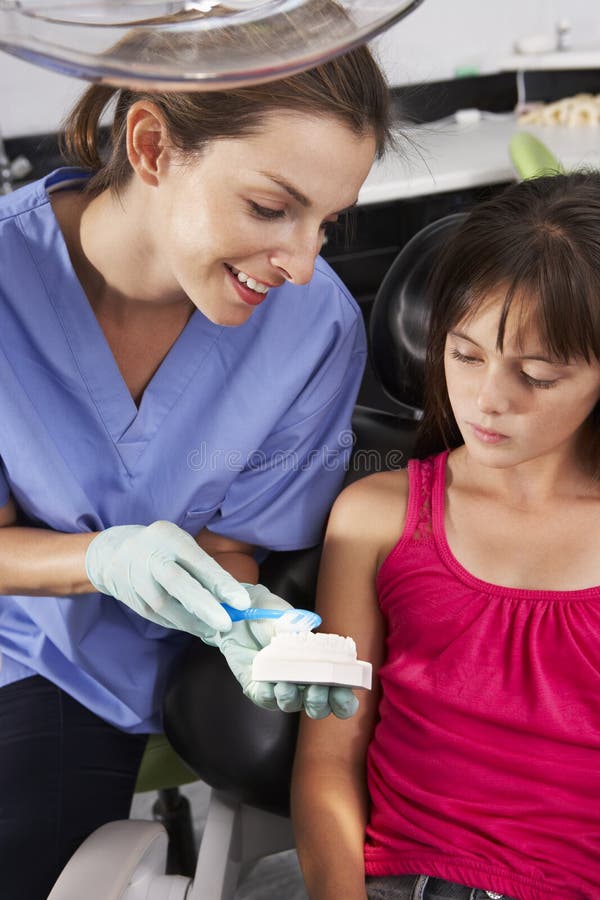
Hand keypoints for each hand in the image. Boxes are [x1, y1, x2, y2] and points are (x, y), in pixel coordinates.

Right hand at [85, 521, 249, 641]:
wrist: (113, 554)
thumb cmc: (161, 548)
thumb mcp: (180, 544)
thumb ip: (202, 567)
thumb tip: (231, 597)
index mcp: (169, 538)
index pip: (198, 561)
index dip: (221, 583)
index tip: (242, 602)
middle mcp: (151, 557)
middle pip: (177, 583)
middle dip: (204, 606)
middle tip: (226, 623)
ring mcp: (137, 580)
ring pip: (166, 607)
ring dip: (194, 622)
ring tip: (214, 628)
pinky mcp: (133, 602)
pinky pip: (160, 617)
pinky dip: (180, 623)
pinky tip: (195, 626)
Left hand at [217, 583, 358, 718]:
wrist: (244, 613)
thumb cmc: (274, 617)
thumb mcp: (291, 619)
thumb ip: (301, 629)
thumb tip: (306, 634)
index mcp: (320, 669)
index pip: (339, 696)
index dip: (344, 700)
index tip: (343, 690)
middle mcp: (303, 684)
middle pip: (317, 708)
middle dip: (320, 702)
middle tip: (317, 687)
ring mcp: (280, 689)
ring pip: (290, 705)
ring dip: (292, 698)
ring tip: (286, 684)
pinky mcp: (257, 689)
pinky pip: (264, 698)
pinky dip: (267, 693)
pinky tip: (269, 682)